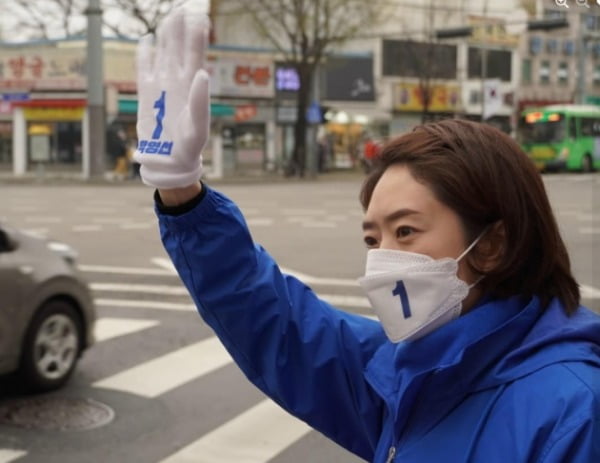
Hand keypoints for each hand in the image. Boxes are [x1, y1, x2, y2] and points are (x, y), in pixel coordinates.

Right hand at [133, 7, 209, 188]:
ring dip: (166, 34)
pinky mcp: (145, 93)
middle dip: (181, 27)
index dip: (197, 35)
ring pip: (163, 52)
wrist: (169, 161)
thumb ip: (200, 101)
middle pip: (179, 47)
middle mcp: (178, 81)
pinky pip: (144, 67)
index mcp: (192, 86)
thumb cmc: (188, 147)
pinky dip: (144, 53)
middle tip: (183, 6)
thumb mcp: (197, 127)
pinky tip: (146, 40)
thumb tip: (202, 72)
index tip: (200, 17)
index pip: (196, 54)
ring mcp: (161, 85)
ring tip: (170, 14)